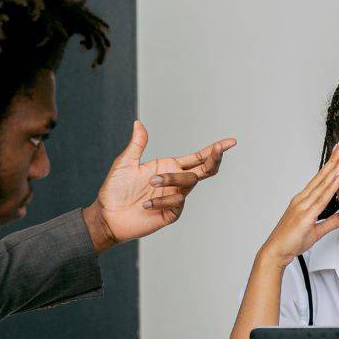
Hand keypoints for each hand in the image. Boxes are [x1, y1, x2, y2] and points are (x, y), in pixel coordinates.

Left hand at [86, 120, 236, 249]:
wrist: (108, 216)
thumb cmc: (115, 190)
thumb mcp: (125, 162)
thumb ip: (137, 144)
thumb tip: (138, 123)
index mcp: (169, 167)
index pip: (197, 158)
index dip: (214, 150)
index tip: (231, 142)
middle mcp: (176, 182)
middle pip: (204, 170)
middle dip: (213, 159)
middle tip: (218, 150)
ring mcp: (175, 198)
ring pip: (188, 183)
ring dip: (170, 180)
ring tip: (149, 183)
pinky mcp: (171, 214)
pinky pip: (177, 203)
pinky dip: (161, 200)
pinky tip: (145, 204)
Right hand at [258, 143, 338, 265]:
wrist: (277, 251)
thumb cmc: (291, 241)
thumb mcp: (316, 231)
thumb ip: (331, 222)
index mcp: (304, 201)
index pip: (320, 179)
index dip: (330, 165)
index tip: (338, 154)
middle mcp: (302, 199)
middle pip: (321, 176)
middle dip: (333, 160)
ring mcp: (303, 206)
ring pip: (322, 183)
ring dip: (334, 168)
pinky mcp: (305, 216)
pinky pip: (320, 199)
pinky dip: (329, 186)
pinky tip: (337, 177)